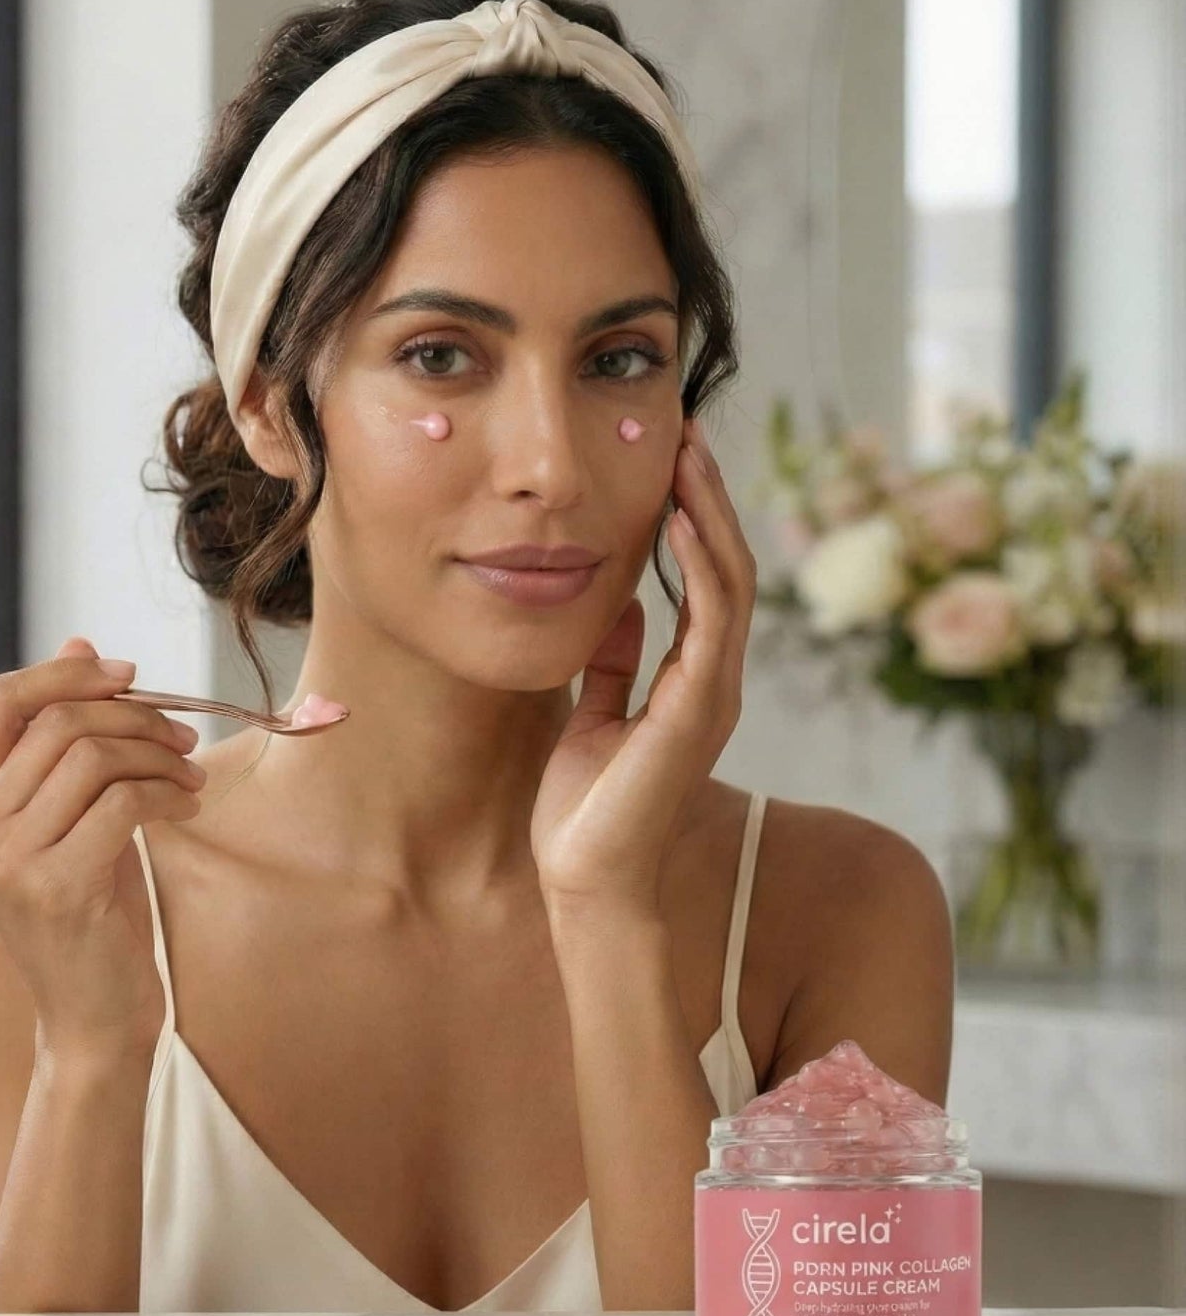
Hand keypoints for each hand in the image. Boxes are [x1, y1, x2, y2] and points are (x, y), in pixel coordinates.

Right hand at [0, 636, 206, 1062]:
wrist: (92, 1019)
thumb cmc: (91, 912)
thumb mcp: (75, 816)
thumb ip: (69, 741)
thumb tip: (83, 642)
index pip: (1, 701)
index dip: (67, 671)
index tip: (130, 675)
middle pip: (60, 721)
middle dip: (136, 717)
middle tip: (184, 737)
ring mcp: (8, 861)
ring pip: (95, 756)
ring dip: (160, 756)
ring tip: (192, 777)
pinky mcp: (56, 888)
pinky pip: (124, 802)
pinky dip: (169, 793)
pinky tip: (188, 806)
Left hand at [530, 414, 756, 926]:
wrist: (586, 881)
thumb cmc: (585, 808)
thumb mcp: (593, 714)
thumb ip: (614, 664)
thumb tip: (618, 608)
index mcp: (688, 680)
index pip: (704, 581)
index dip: (691, 519)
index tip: (668, 462)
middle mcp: (712, 681)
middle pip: (726, 568)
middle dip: (707, 498)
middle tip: (686, 434)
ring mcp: (712, 695)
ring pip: (730, 584)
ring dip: (711, 515)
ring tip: (688, 456)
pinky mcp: (698, 713)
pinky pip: (712, 625)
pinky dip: (702, 569)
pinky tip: (680, 523)